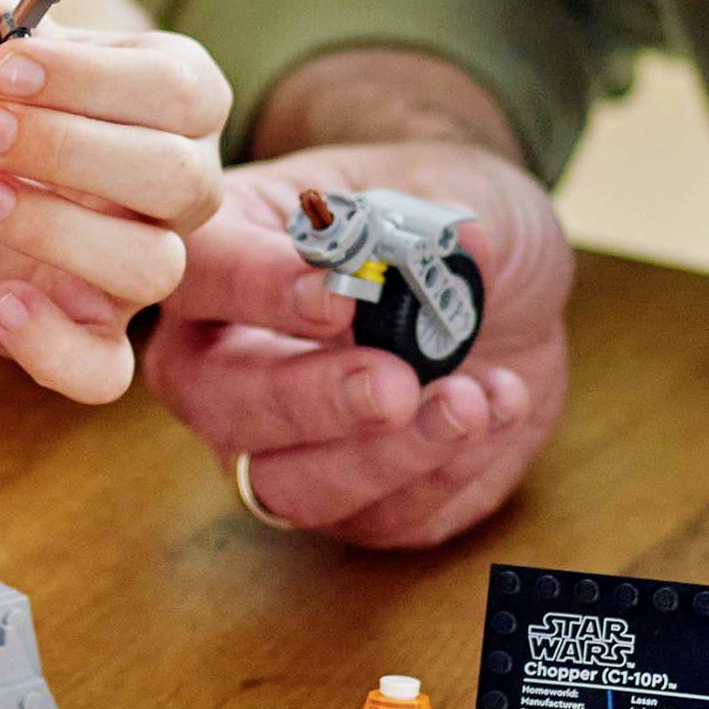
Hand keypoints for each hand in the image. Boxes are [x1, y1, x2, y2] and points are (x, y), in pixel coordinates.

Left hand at [0, 0, 228, 403]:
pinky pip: (105, 367)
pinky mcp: (87, 334)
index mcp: (164, 97)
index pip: (181, 87)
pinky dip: (51, 342)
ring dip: (60, 230)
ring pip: (155, 268)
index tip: (5, 66)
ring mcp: (135, 266)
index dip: (95, 78)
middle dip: (73, 149)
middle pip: (181, 178)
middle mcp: (170, 185)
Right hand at [145, 142, 571, 547]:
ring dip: (381, 458)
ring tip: (468, 404)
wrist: (502, 287)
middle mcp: (226, 355)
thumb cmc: (443, 222)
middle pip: (221, 399)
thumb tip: (462, 251)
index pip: (206, 272)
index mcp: (230, 251)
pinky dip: (444, 473)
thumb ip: (444, 221)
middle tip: (394, 383)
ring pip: (285, 484)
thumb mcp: (451, 190)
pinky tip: (498, 408)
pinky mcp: (350, 500)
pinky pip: (377, 517)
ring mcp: (277, 441)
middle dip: (311, 400)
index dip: (259, 289)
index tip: (338, 297)